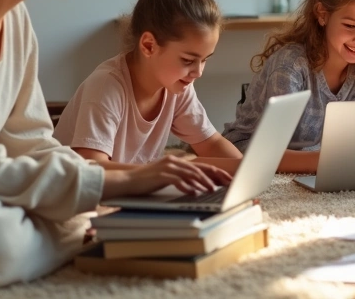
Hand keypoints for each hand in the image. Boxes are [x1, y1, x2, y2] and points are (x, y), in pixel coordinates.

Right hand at [109, 155, 231, 198]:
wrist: (127, 180)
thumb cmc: (147, 181)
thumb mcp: (166, 177)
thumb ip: (180, 178)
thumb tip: (196, 186)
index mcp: (177, 161)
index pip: (201, 166)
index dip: (215, 172)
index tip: (226, 179)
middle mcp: (174, 161)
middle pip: (199, 168)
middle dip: (214, 176)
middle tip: (226, 183)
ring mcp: (168, 167)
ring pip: (191, 174)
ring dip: (203, 182)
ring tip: (212, 189)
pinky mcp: (161, 175)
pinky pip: (178, 180)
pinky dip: (187, 186)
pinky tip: (194, 192)